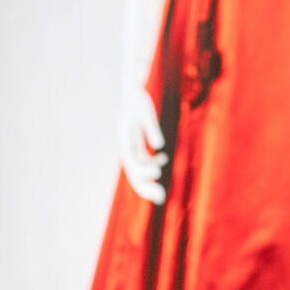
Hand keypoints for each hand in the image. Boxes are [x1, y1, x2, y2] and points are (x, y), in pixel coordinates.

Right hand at [116, 85, 167, 203]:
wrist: (132, 92)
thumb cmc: (138, 101)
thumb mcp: (146, 113)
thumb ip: (152, 129)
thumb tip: (159, 147)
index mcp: (126, 143)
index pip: (133, 164)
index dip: (144, 171)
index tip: (159, 172)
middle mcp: (127, 149)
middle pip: (135, 173)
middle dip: (146, 187)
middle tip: (160, 198)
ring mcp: (132, 148)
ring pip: (139, 171)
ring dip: (150, 181)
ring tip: (162, 192)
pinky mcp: (138, 145)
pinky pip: (144, 161)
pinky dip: (153, 163)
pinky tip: (164, 160)